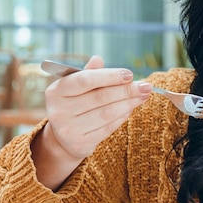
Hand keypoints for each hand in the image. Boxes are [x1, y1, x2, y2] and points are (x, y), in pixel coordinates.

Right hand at [31, 55, 151, 189]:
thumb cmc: (73, 105)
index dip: (109, 76)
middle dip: (126, 90)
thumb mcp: (74, 88)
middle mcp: (59, 110)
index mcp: (56, 91)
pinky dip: (123, 116)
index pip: (85, 80)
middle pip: (100, 97)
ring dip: (129, 103)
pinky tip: (132, 108)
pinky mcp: (80, 144)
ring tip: (143, 96)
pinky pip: (108, 127)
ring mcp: (68, 129)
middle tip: (146, 86)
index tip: (130, 74)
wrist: (62, 138)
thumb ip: (87, 74)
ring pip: (107, 113)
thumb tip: (98, 59)